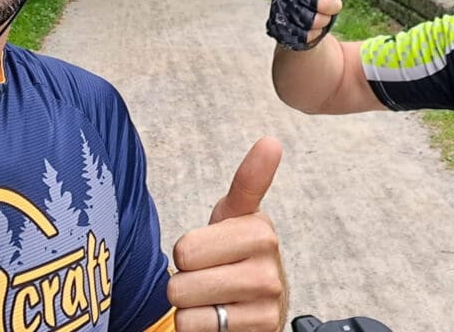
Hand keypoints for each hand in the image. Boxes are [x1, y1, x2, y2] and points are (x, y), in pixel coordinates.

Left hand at [168, 137, 286, 331]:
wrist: (255, 307)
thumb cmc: (236, 255)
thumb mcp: (235, 216)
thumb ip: (249, 180)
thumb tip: (271, 140)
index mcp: (259, 228)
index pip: (186, 248)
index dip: (187, 252)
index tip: (215, 255)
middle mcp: (268, 263)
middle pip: (182, 275)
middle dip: (186, 278)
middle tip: (209, 276)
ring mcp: (265, 298)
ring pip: (185, 303)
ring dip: (190, 305)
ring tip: (213, 297)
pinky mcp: (259, 327)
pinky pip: (195, 327)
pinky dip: (198, 327)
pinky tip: (220, 318)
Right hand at [265, 0, 354, 49]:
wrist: (302, 19)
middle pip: (320, 0)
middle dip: (331, 4)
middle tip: (331, 3)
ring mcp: (282, 4)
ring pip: (313, 19)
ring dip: (323, 20)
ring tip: (321, 14)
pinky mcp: (280, 26)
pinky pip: (304, 34)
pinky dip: (312, 33)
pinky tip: (311, 27)